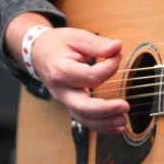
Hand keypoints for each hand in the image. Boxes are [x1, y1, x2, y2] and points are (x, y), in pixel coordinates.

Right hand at [11, 17, 129, 133]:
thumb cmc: (58, 44)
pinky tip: (118, 126)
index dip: (109, 67)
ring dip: (105, 123)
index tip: (117, 55)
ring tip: (124, 120)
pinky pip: (85, 119)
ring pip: (83, 118)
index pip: (90, 76)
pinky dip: (101, 126)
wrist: (38, 53)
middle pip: (82, 107)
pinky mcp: (70, 105)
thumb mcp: (76, 37)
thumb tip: (117, 47)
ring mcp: (64, 101)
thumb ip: (97, 44)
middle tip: (125, 106)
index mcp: (61, 71)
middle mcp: (61, 90)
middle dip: (105, 110)